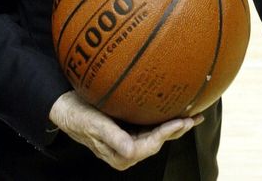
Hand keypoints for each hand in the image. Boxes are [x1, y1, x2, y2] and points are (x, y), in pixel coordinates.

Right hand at [49, 91, 202, 170]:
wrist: (65, 108)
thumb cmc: (79, 115)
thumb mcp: (94, 124)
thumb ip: (112, 137)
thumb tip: (130, 152)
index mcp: (121, 153)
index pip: (151, 144)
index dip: (167, 133)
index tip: (182, 120)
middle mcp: (127, 150)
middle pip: (158, 141)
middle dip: (178, 129)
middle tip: (196, 116)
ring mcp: (128, 140)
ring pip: (156, 134)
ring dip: (174, 125)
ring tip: (191, 114)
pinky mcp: (127, 130)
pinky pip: (149, 126)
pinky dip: (162, 119)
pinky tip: (171, 109)